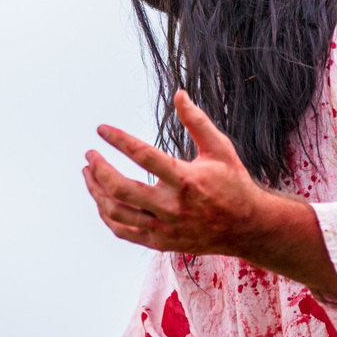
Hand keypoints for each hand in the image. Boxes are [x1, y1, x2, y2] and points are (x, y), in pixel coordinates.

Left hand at [83, 90, 336, 299]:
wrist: (248, 228)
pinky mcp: (161, 242)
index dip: (118, 140)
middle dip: (99, 169)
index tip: (100, 129)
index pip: (143, 155)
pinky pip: (123, 232)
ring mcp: (165, 228)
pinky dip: (107, 215)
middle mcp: (172, 206)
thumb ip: (197, 121)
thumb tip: (180, 94)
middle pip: (121, 189)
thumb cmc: (233, 183)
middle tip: (89, 154)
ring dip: (96, 192)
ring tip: (88, 173)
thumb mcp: (220, 149)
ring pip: (116, 213)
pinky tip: (101, 199)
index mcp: (186, 180)